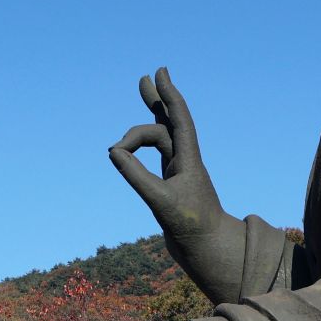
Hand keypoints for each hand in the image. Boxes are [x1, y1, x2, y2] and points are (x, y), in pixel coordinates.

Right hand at [110, 68, 223, 245]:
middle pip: (166, 124)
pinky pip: (154, 157)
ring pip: (158, 141)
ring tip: (120, 134)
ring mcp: (178, 171)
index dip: (169, 94)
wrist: (205, 248)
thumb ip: (135, 176)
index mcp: (189, 160)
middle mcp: (185, 161)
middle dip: (156, 101)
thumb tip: (114, 152)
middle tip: (145, 79)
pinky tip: (127, 149)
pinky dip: (138, 150)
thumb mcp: (159, 201)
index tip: (161, 72)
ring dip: (139, 132)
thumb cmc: (190, 226)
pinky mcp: (171, 182)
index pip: (178, 119)